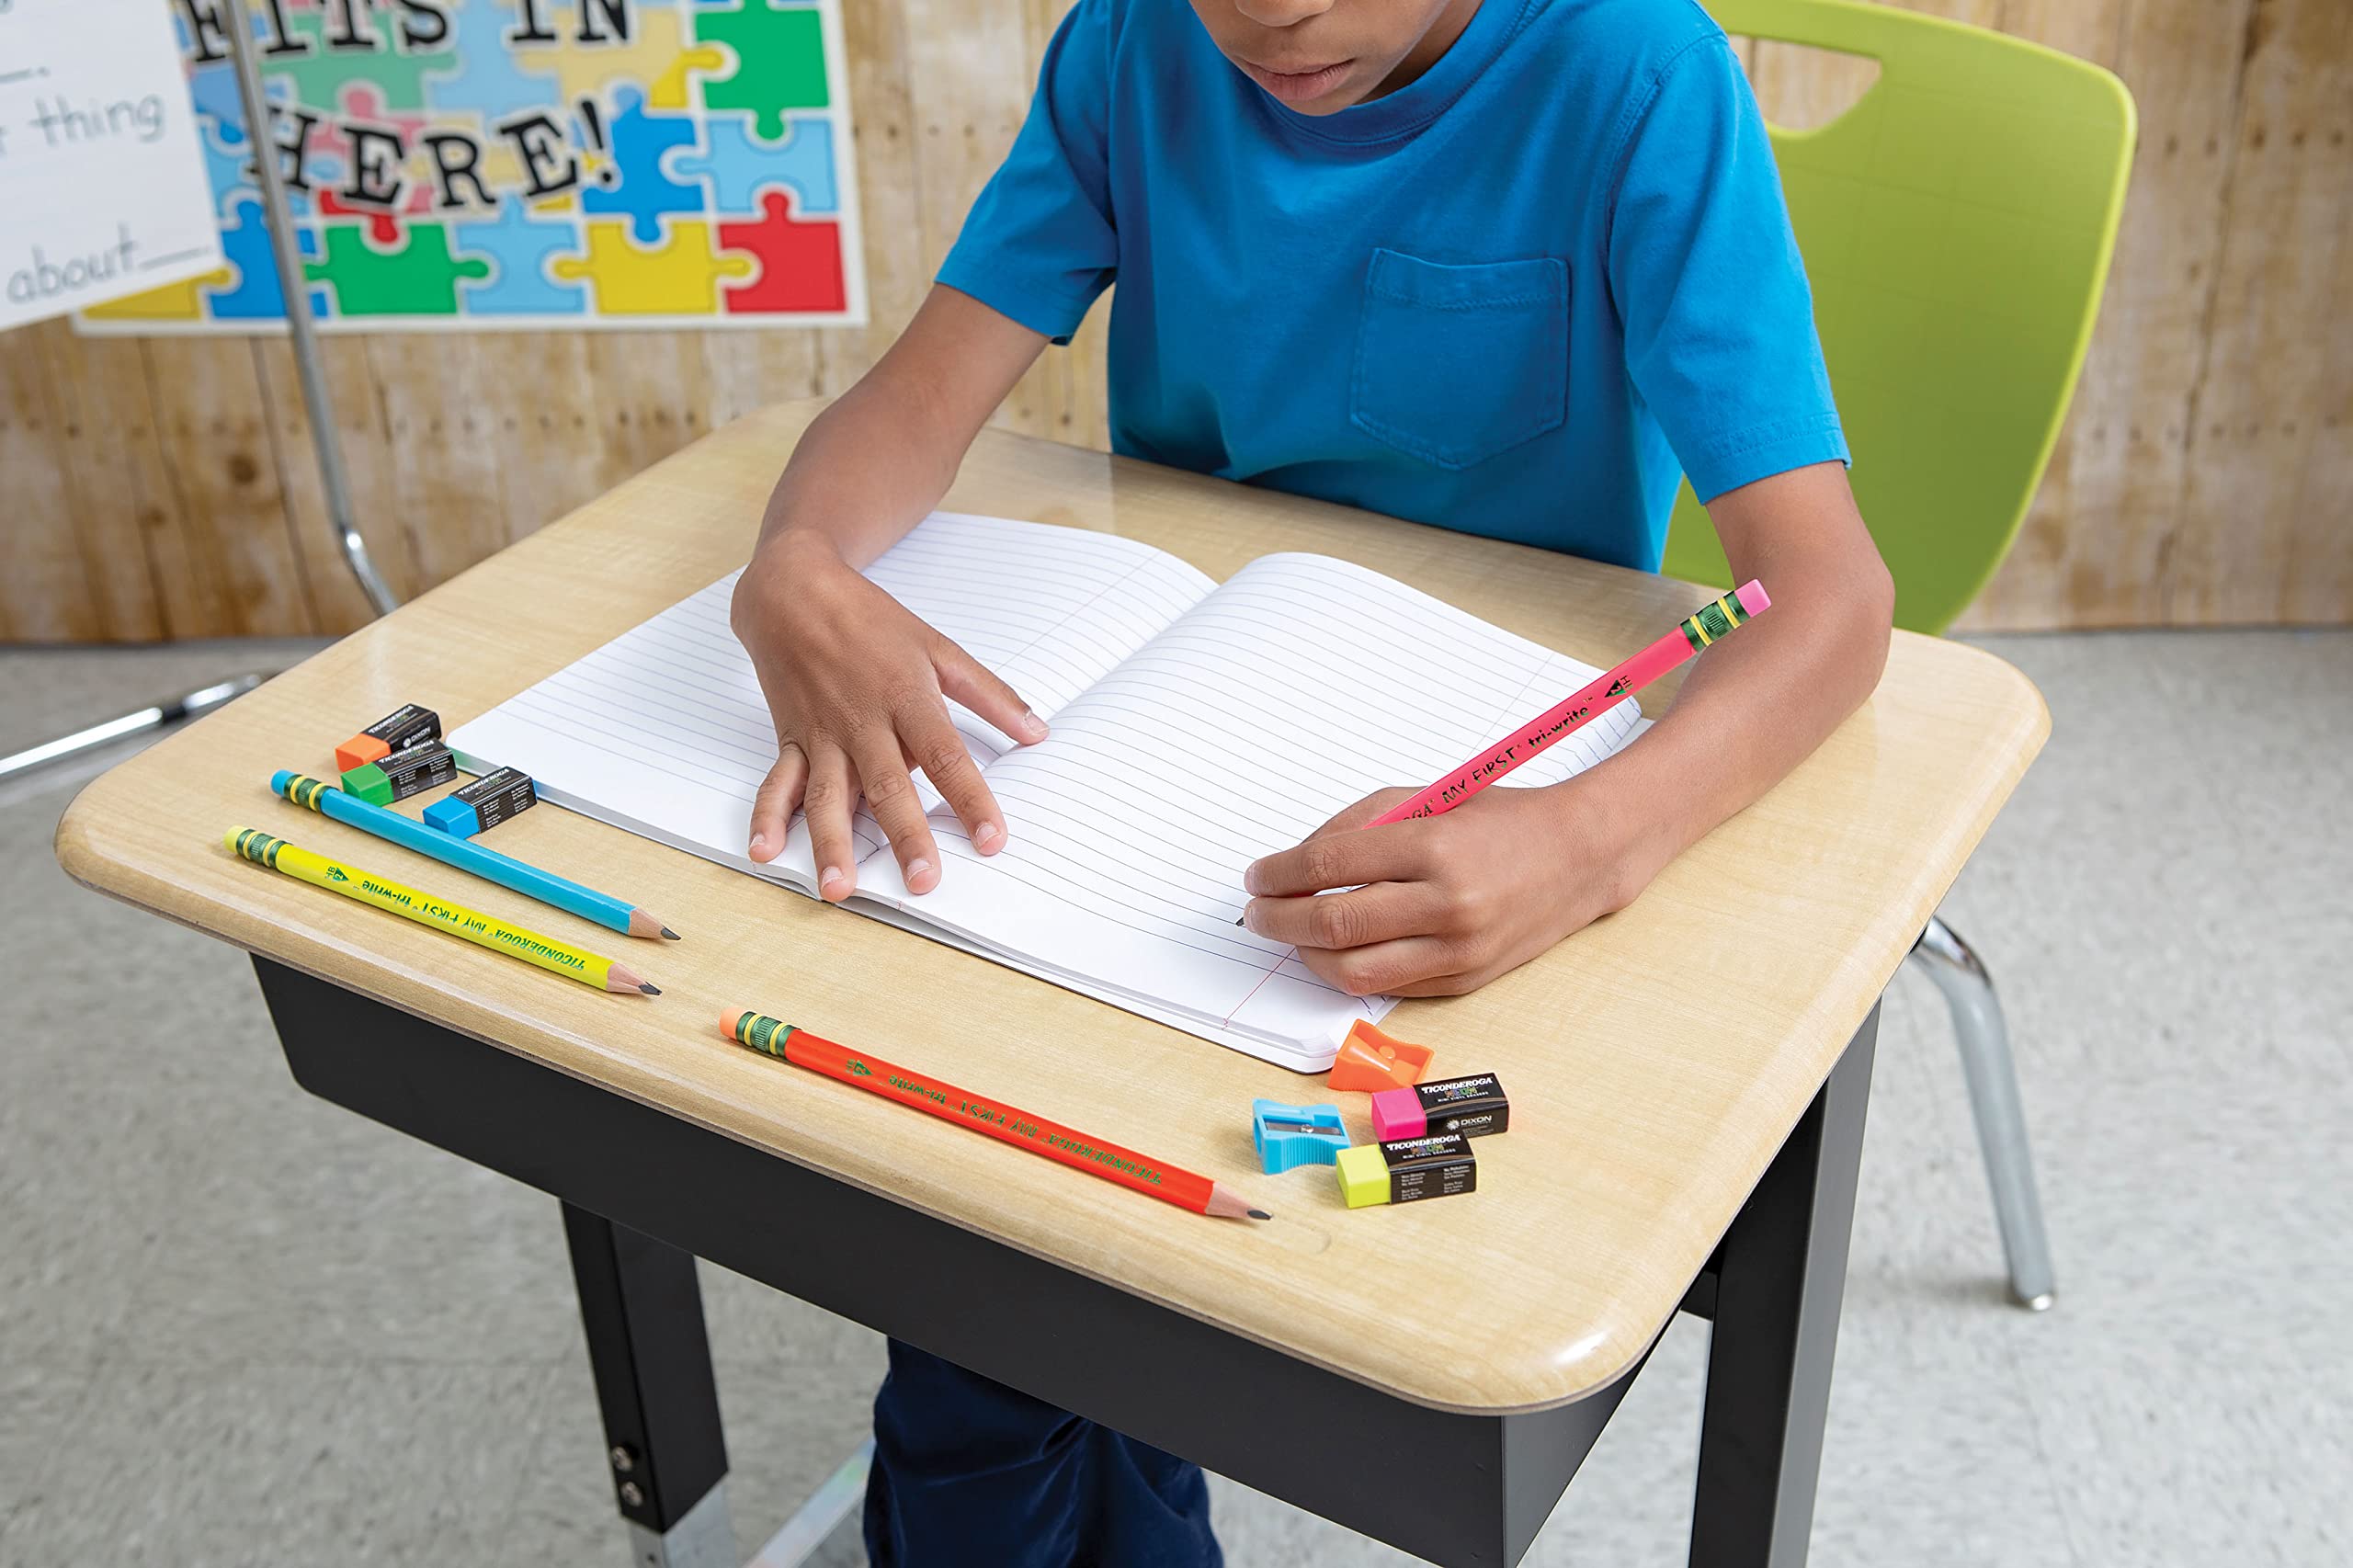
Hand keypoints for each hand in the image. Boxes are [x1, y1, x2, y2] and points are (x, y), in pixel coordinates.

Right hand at [731, 531, 1046, 899]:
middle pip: (888, 786)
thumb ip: (990, 694)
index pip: (944, 756)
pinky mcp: (790, 739)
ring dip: (831, 843)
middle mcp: (862, 721)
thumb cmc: (870, 620)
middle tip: (922, 883)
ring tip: (839, 888)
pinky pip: (778, 783)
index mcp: (906, 697)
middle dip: (905, 837)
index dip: (970, 800)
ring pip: (827, 796)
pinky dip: (767, 817)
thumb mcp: (939, 646)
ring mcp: (822, 734)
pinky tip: (765, 852)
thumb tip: (1037, 733)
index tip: (991, 840)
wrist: (794, 591)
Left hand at [1240, 782, 1645, 996]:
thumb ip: (1359, 826)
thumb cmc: (1498, 820)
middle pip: (1335, 923)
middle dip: (1280, 920)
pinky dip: (1352, 969)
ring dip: (1308, 955)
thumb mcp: (1427, 799)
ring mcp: (1459, 949)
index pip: (1330, 865)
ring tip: (1292, 935)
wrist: (1578, 857)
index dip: (1281, 874)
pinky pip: (1391, 984)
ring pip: (1355, 970)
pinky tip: (1336, 950)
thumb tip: (1296, 864)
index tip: (1258, 876)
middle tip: (1257, 912)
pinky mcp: (1466, 979)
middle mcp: (1447, 903)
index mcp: (1434, 846)